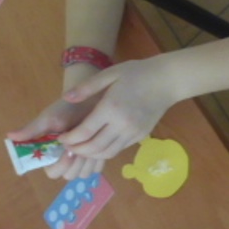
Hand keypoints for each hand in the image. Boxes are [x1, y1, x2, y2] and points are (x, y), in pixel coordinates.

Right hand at [8, 98, 106, 180]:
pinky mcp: (95, 160)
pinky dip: (98, 159)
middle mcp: (64, 162)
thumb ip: (32, 130)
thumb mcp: (48, 118)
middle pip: (69, 176)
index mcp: (50, 155)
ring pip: (84, 174)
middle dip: (76, 162)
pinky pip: (97, 168)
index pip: (52, 173)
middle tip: (81, 145)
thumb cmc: (65, 109)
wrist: (87, 101)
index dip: (61, 165)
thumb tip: (9, 135)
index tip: (69, 151)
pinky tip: (97, 144)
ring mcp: (80, 163)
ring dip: (87, 160)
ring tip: (90, 142)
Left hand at [59, 57, 174, 160]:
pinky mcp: (140, 137)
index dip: (70, 139)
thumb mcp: (110, 73)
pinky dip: (104, 152)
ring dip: (90, 155)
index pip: (85, 131)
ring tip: (79, 150)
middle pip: (94, 147)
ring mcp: (133, 133)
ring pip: (107, 153)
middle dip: (77, 150)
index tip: (61, 138)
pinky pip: (118, 149)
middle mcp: (122, 124)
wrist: (167, 80)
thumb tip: (66, 98)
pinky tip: (96, 146)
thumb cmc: (137, 73)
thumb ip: (86, 87)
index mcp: (111, 107)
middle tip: (67, 148)